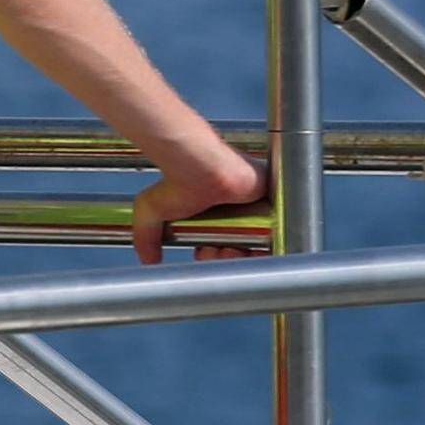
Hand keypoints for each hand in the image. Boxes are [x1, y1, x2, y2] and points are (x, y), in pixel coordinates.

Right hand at [130, 143, 270, 264]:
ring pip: (261, 247)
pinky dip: (271, 247)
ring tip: (232, 252)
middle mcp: (238, 216)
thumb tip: (147, 259)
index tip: (206, 256)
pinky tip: (254, 250)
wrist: (197, 164)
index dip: (216, 259)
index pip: (224, 249)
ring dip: (247, 257)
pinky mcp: (272, 203)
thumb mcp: (152, 210)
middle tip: (218, 255)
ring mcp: (256, 210)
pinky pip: (279, 233)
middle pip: (243, 251)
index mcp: (217, 220)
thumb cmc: (177, 181)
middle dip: (229, 260)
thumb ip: (146, 236)